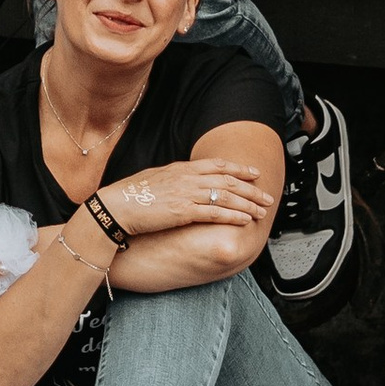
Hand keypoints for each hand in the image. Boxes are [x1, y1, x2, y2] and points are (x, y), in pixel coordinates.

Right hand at [102, 158, 279, 242]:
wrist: (117, 207)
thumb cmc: (132, 195)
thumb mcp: (157, 178)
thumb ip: (177, 178)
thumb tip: (188, 179)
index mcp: (182, 168)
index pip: (218, 165)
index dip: (239, 169)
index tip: (254, 173)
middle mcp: (187, 178)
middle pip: (228, 181)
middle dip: (251, 189)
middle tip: (267, 196)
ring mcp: (186, 194)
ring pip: (226, 197)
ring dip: (247, 204)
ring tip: (261, 211)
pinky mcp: (184, 212)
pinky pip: (215, 213)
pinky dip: (233, 216)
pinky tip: (245, 220)